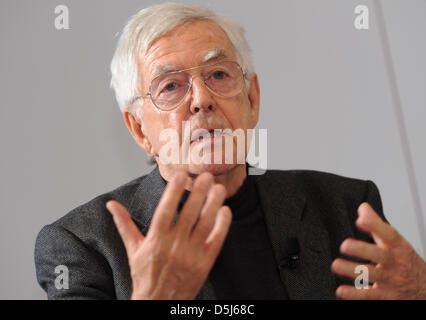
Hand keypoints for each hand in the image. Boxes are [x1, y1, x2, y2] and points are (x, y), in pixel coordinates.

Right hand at [106, 171, 231, 299]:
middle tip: (206, 176)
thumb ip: (124, 224)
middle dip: (198, 194)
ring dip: (213, 206)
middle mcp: (174, 246)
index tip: (180, 176)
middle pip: (188, 215)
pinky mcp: (204, 264)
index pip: (165, 211)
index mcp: (155, 241)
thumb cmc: (145, 276)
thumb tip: (111, 205)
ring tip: (219, 189)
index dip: (173, 193)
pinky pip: (215, 241)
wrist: (158, 303)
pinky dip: (222, 226)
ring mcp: (191, 255)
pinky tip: (225, 211)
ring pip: (204, 225)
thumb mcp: (133, 249)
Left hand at [331, 202, 425, 298]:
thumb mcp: (396, 243)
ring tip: (336, 265)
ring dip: (353, 270)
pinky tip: (341, 291)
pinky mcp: (386, 296)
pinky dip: (355, 295)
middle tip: (344, 245)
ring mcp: (392, 280)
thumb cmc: (406, 263)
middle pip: (380, 255)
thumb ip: (377, 225)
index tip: (360, 220)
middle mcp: (396, 263)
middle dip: (362, 249)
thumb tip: (363, 208)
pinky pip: (370, 296)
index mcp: (398, 247)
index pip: (389, 234)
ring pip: (373, 275)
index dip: (375, 226)